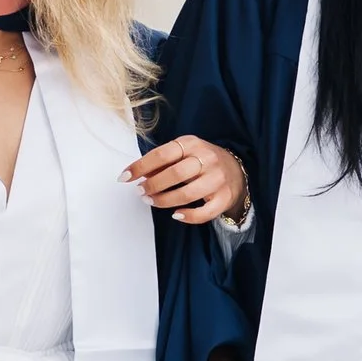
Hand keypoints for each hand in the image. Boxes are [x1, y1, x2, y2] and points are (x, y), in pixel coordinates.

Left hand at [127, 132, 250, 225]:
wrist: (236, 170)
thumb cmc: (202, 161)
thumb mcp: (184, 152)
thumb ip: (162, 162)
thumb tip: (137, 173)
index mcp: (192, 144)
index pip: (162, 154)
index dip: (140, 166)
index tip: (124, 177)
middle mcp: (207, 159)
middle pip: (175, 174)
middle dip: (152, 185)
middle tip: (140, 192)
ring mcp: (217, 179)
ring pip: (187, 194)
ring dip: (164, 201)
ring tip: (151, 201)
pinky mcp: (224, 198)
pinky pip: (204, 212)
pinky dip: (188, 216)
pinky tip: (176, 214)